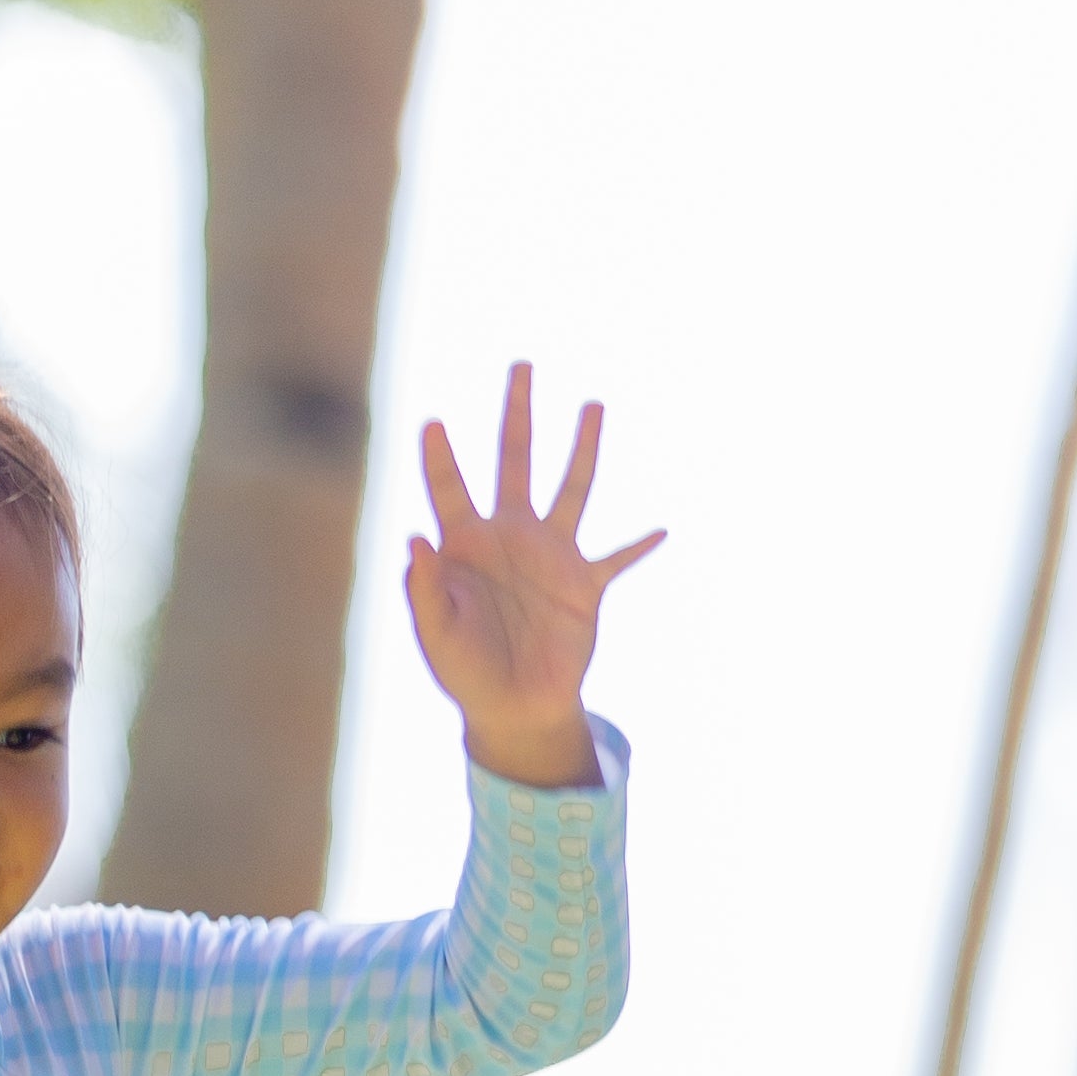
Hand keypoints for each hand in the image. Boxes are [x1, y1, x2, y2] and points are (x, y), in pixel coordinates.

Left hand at [404, 364, 661, 789]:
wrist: (512, 709)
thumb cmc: (464, 671)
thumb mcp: (435, 633)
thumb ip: (423, 588)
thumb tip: (414, 540)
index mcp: (466, 546)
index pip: (450, 489)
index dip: (439, 458)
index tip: (431, 422)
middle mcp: (510, 537)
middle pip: (513, 460)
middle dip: (516, 414)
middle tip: (520, 366)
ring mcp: (550, 556)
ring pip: (572, 488)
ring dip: (582, 448)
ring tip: (593, 404)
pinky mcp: (584, 587)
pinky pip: (617, 560)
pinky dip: (638, 547)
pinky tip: (662, 530)